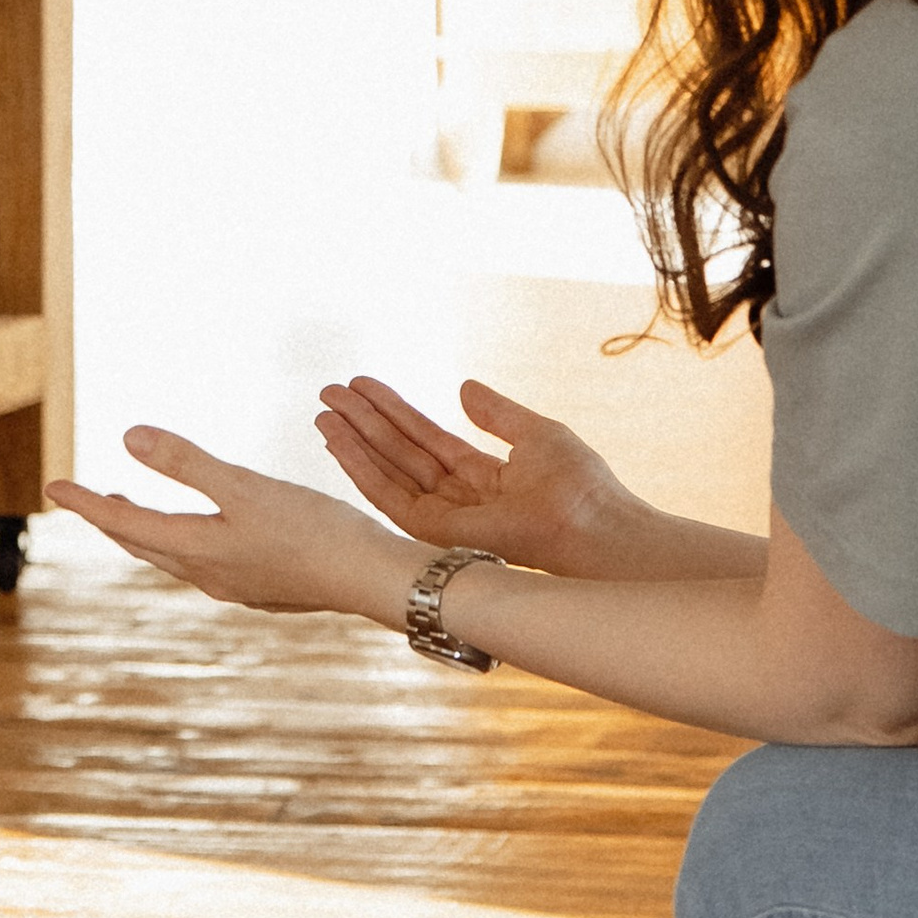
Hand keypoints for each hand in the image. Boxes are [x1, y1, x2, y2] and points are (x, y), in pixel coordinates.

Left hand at [52, 425, 413, 616]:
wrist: (371, 579)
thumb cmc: (312, 529)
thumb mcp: (244, 487)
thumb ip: (187, 462)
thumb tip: (127, 436)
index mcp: (197, 550)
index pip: (124, 525)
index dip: (86, 503)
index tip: (52, 487)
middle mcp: (209, 575)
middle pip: (145, 546)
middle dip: (114, 521)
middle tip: (90, 499)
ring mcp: (238, 585)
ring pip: (176, 558)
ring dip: (150, 533)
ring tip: (138, 513)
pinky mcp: (266, 587)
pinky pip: (207, 564)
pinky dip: (186, 543)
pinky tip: (208, 537)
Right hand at [314, 375, 630, 576]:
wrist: (594, 527)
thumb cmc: (581, 488)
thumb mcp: (536, 434)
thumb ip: (496, 413)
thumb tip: (462, 387)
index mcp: (482, 479)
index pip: (427, 440)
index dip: (395, 411)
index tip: (364, 385)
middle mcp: (457, 500)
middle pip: (400, 454)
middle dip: (364, 422)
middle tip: (329, 391)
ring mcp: (444, 518)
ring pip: (387, 473)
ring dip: (352, 441)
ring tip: (323, 411)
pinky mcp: (433, 532)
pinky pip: (387, 496)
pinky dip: (359, 466)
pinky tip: (337, 439)